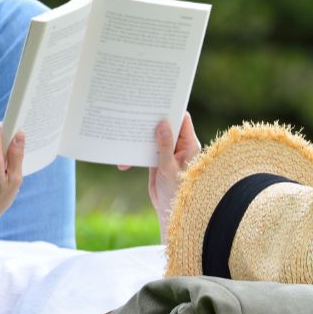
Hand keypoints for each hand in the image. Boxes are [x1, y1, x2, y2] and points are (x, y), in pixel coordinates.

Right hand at [118, 112, 200, 233]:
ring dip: (140, 137)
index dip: (171, 109)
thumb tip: (162, 124)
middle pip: (165, 126)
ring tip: (125, 131)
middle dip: (151, 121)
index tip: (157, 101)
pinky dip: (135, 153)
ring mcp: (167, 152)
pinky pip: (145, 150)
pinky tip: (123, 160)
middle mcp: (179, 145)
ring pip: (153, 137)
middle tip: (136, 111)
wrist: (171, 212)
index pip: (182, 119)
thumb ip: (164, 146)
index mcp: (188, 144)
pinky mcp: (156, 160)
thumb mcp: (169, 168)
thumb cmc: (178, 191)